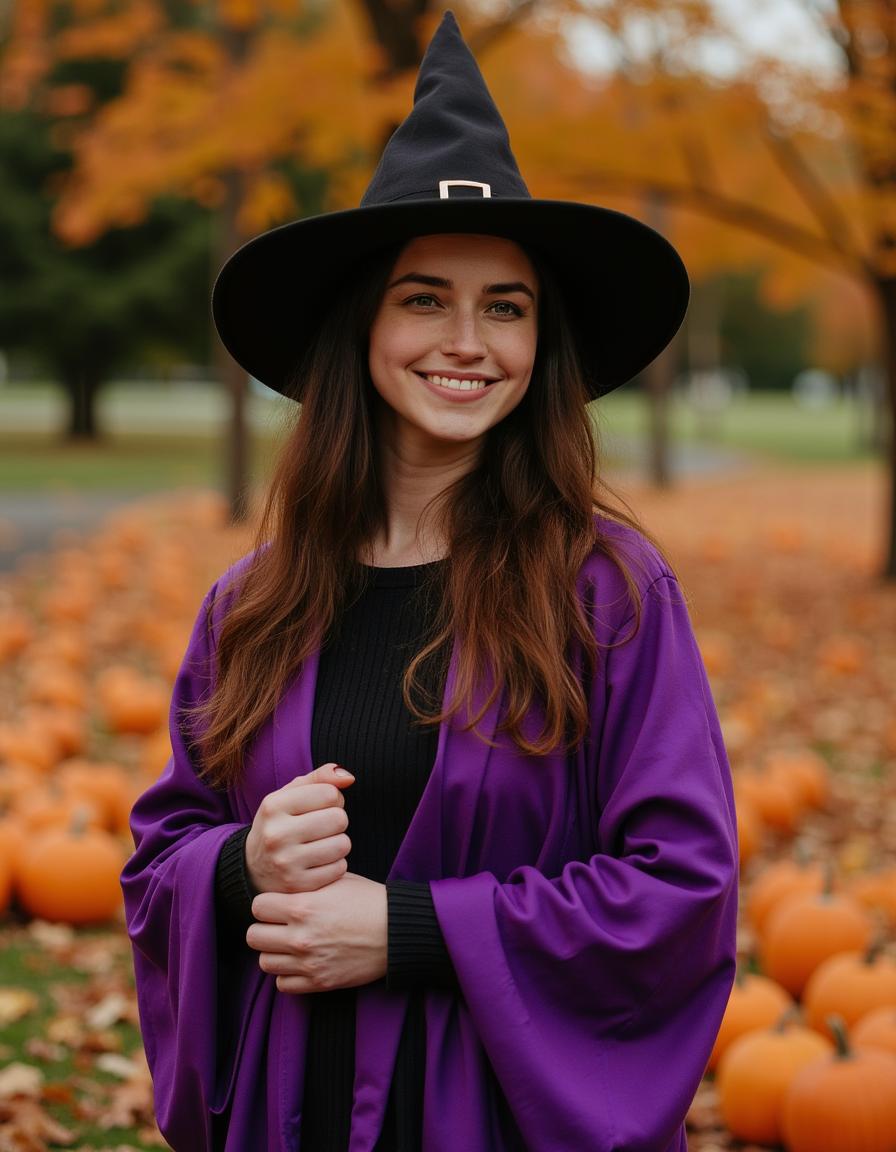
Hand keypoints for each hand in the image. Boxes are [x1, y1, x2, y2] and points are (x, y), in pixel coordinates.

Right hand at [245, 763, 353, 894]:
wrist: (254, 867)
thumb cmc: (281, 822)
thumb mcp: (291, 794)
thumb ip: (321, 778)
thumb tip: (349, 778)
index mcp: (273, 806)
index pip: (330, 793)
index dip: (333, 798)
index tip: (321, 807)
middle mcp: (276, 834)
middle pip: (339, 818)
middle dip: (337, 820)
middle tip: (323, 826)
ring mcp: (286, 862)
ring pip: (343, 844)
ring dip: (339, 843)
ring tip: (322, 843)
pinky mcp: (298, 885)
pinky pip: (339, 868)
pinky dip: (335, 864)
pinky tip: (319, 862)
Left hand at [247, 873, 387, 993]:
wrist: (396, 931)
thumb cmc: (368, 900)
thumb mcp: (336, 881)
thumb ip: (306, 885)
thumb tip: (283, 889)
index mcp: (303, 906)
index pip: (257, 907)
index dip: (267, 904)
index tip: (277, 905)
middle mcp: (300, 936)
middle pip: (253, 936)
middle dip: (264, 928)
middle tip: (279, 926)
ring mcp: (309, 962)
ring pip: (264, 962)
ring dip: (274, 952)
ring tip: (288, 945)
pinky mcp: (319, 982)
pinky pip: (283, 985)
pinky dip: (287, 975)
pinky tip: (299, 962)